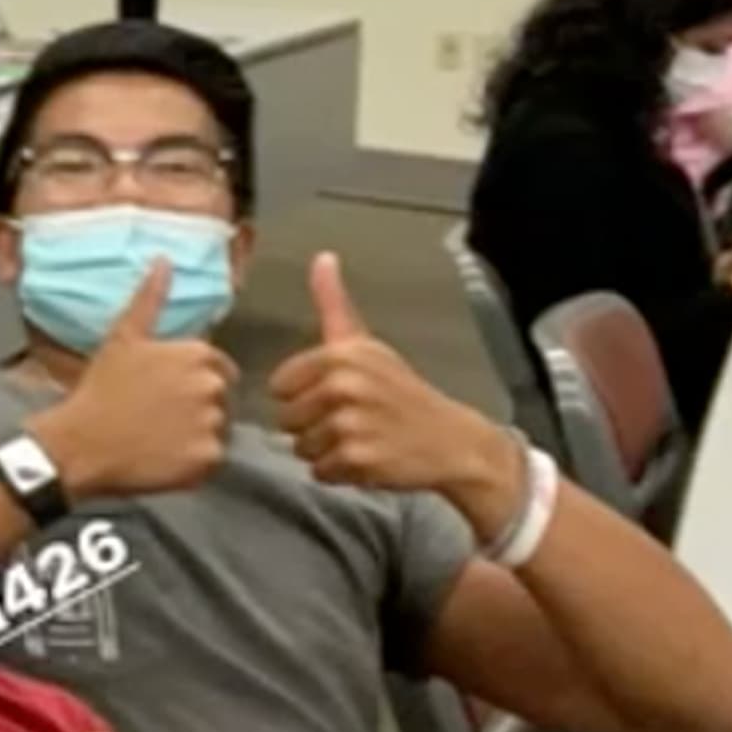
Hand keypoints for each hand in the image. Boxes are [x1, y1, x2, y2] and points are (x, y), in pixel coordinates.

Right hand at [31, 260, 234, 499]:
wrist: (81, 443)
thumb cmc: (101, 388)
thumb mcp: (123, 337)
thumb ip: (150, 299)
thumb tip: (164, 260)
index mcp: (198, 354)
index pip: (219, 368)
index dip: (193, 381)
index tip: (167, 394)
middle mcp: (212, 386)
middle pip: (220, 400)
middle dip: (198, 407)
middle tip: (161, 418)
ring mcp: (212, 424)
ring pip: (218, 430)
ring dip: (197, 435)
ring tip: (160, 439)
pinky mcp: (208, 459)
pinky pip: (212, 459)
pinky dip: (193, 461)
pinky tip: (164, 458)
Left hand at [268, 254, 519, 504]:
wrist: (451, 440)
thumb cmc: (400, 391)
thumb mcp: (366, 343)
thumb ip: (333, 304)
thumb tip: (321, 257)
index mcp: (340, 354)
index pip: (279, 387)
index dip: (303, 396)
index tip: (336, 396)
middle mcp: (343, 386)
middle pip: (286, 419)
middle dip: (312, 426)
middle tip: (351, 421)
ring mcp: (351, 424)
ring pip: (301, 448)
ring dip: (325, 451)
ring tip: (360, 439)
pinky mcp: (358, 460)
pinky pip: (320, 472)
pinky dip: (339, 474)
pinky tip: (367, 460)